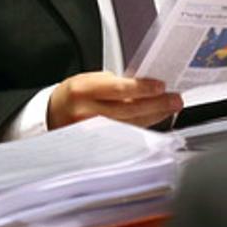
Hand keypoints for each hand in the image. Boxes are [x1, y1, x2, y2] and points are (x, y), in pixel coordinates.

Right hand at [47, 71, 182, 129]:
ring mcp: (90, 133)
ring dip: (154, 116)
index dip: (142, 88)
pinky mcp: (95, 146)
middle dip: (156, 105)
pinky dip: (142, 127)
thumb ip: (115, 84)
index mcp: (82, 90)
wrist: (50, 115)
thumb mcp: (89, 80)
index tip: (161, 86)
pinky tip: (154, 120)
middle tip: (175, 100)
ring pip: (130, 125)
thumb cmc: (73, 95)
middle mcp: (84, 114)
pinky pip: (124, 136)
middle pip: (128, 110)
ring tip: (170, 108)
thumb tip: (146, 88)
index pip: (118, 89)